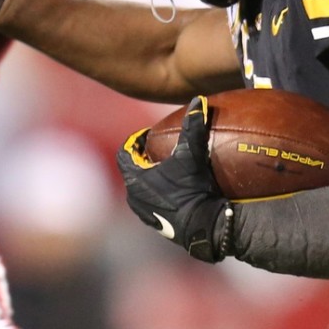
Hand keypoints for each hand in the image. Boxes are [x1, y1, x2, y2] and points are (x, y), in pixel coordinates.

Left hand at [116, 95, 232, 262]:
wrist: (204, 228)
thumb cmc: (193, 190)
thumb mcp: (191, 155)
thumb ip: (192, 127)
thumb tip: (197, 101)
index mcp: (134, 179)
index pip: (124, 153)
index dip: (134, 141)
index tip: (147, 134)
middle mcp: (133, 197)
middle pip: (132, 171)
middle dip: (143, 159)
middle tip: (157, 148)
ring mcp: (144, 213)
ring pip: (141, 189)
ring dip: (150, 178)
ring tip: (167, 169)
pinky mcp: (157, 224)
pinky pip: (152, 203)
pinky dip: (159, 193)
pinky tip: (177, 190)